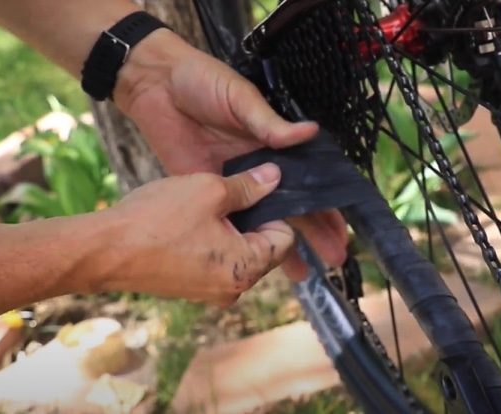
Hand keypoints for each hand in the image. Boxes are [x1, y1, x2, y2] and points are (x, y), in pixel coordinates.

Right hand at [99, 163, 291, 306]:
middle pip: (263, 248)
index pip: (285, 239)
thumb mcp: (209, 190)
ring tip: (201, 207)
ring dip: (227, 228)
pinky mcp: (190, 289)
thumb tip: (275, 178)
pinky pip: (214, 261)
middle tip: (224, 195)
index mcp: (246, 270)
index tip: (254, 190)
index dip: (275, 210)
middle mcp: (234, 290)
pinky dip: (208, 241)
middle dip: (250, 219)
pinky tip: (185, 223)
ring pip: (237, 253)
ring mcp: (210, 293)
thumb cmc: (156, 220)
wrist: (102, 250)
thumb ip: (248, 186)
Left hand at [112, 29, 346, 279]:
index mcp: (274, 144)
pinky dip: (245, 241)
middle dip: (315, 233)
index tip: (344, 227)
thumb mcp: (241, 99)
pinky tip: (258, 261)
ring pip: (265, 220)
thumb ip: (270, 124)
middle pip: (294, 206)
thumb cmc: (203, 82)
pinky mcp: (206, 190)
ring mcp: (234, 182)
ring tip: (302, 275)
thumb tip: (311, 132)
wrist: (155, 85)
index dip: (328, 203)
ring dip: (283, 246)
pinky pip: (231, 219)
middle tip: (334, 259)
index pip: (310, 179)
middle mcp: (259, 168)